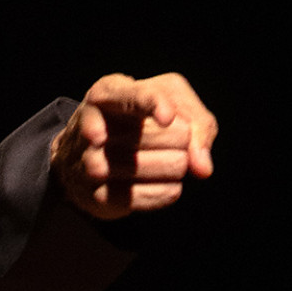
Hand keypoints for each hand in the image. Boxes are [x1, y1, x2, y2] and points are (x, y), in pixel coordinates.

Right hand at [50, 73, 216, 219]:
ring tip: (176, 162)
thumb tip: (203, 168)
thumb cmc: (138, 119)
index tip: (168, 117)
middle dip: (178, 141)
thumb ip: (197, 123)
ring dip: (172, 167)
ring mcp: (88, 164)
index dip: (152, 104)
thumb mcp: (171, 101)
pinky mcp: (96, 197)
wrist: (92, 152)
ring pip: (140, 168)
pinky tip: (172, 186)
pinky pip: (138, 197)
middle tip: (183, 141)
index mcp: (108, 92)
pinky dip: (163, 192)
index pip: (131, 96)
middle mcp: (91, 127)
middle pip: (146, 136)